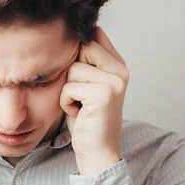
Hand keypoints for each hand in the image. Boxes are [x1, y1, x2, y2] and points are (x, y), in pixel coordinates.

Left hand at [59, 26, 128, 176]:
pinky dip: (65, 102)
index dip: (76, 46)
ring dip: (66, 89)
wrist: (96, 151)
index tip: (73, 68)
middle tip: (78, 94)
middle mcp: (120, 70)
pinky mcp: (104, 94)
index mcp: (117, 64)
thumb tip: (64, 33)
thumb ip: (82, 61)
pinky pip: (68, 87)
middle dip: (69, 72)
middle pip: (80, 48)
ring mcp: (115, 81)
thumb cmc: (84, 118)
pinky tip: (78, 113)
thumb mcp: (83, 84)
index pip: (94, 34)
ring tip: (79, 104)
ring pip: (72, 68)